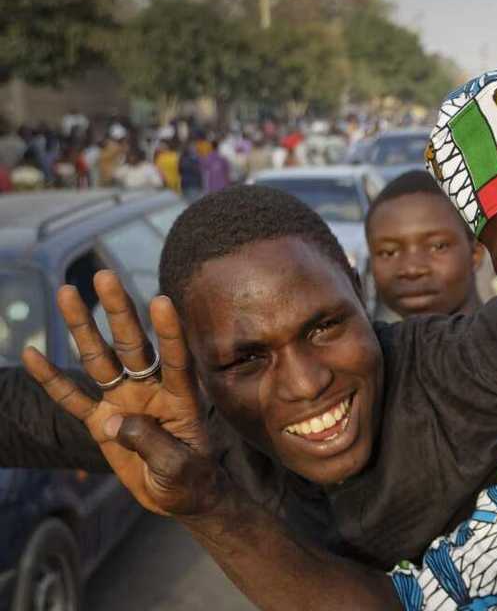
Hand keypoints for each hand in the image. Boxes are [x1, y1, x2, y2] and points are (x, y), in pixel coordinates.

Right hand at [21, 270, 221, 515]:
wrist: (179, 496)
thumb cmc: (189, 480)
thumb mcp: (178, 468)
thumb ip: (149, 443)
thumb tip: (110, 421)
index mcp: (180, 397)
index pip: (174, 358)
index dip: (168, 332)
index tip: (161, 301)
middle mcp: (150, 389)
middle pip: (132, 344)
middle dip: (118, 311)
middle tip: (104, 275)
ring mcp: (124, 401)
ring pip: (100, 359)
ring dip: (83, 328)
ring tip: (67, 292)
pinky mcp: (101, 420)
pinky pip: (72, 397)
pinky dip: (52, 379)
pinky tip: (32, 353)